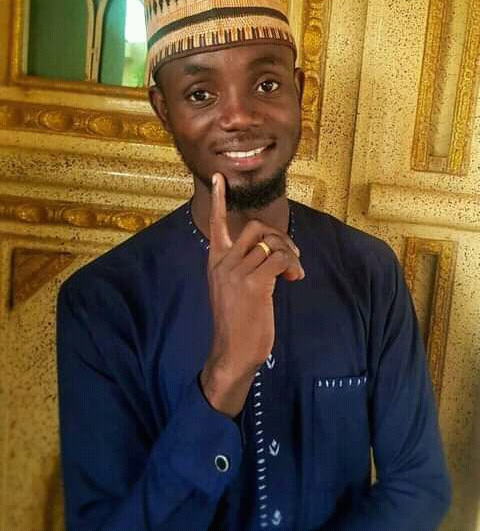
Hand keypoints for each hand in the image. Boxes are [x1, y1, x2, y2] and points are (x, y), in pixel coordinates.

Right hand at [200, 172, 303, 416]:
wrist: (232, 352)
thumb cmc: (236, 322)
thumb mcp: (230, 289)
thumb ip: (242, 267)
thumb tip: (271, 254)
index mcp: (215, 261)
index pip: (215, 223)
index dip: (217, 199)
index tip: (218, 178)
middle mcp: (223, 262)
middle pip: (254, 227)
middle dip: (278, 235)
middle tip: (290, 255)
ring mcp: (237, 272)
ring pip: (271, 243)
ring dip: (290, 254)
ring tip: (294, 273)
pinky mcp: (254, 285)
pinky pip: (280, 259)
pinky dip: (292, 265)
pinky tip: (294, 279)